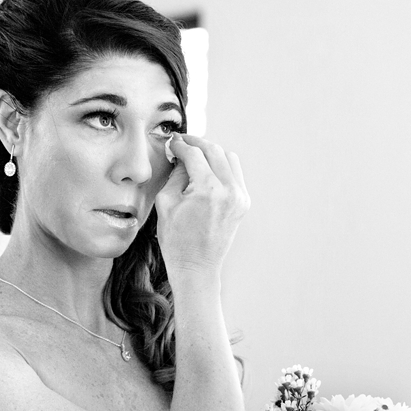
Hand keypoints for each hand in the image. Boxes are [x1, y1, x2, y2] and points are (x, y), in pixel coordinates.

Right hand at [155, 134, 249, 288]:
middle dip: (196, 144)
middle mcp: (229, 190)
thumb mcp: (166, 202)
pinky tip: (207, 170)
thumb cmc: (177, 240)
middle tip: (182, 143)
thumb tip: (181, 156)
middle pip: (214, 150)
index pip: (194, 154)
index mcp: (208, 190)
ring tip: (195, 156)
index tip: (172, 143)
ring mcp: (240, 196)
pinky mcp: (244, 202)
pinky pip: (235, 173)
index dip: (180, 145)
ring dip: (211, 152)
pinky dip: (221, 166)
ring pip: (228, 158)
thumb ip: (175, 173)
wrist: (196, 267)